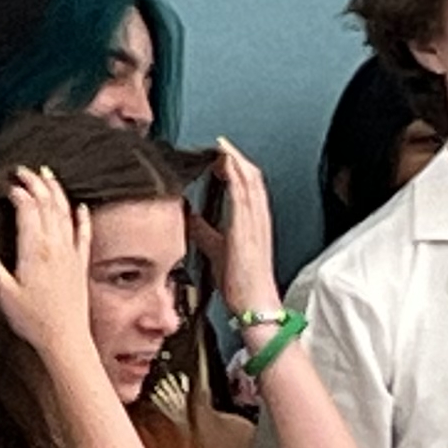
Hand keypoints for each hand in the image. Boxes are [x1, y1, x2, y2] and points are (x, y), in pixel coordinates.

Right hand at [0, 171, 101, 375]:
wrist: (65, 338)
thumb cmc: (34, 320)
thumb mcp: (3, 294)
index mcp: (35, 250)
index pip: (28, 210)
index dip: (18, 193)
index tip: (9, 185)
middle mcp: (55, 247)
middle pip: (47, 204)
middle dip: (36, 183)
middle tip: (25, 171)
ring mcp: (70, 254)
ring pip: (65, 213)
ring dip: (56, 191)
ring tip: (48, 176)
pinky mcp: (81, 264)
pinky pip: (84, 233)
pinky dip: (82, 217)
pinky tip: (81, 207)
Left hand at [205, 141, 284, 322]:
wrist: (253, 303)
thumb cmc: (240, 282)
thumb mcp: (216, 249)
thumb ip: (204, 230)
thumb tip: (189, 216)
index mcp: (252, 224)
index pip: (248, 186)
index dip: (236, 167)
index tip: (222, 154)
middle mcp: (257, 219)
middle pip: (252, 177)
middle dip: (236, 157)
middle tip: (220, 143)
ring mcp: (255, 223)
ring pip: (250, 181)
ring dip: (236, 160)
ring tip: (222, 145)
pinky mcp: (247, 228)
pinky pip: (244, 194)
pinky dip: (236, 175)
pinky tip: (226, 163)